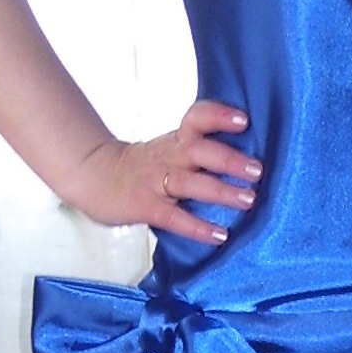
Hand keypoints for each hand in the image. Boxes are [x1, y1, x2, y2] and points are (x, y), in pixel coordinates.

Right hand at [66, 100, 261, 245]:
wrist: (93, 175)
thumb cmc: (142, 164)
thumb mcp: (169, 148)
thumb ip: (199, 150)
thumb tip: (247, 160)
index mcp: (175, 140)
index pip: (196, 118)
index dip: (219, 116)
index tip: (243, 120)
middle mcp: (168, 156)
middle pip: (199, 151)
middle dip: (229, 159)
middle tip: (257, 170)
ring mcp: (155, 181)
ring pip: (190, 183)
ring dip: (220, 191)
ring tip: (248, 200)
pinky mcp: (145, 206)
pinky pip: (174, 217)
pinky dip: (197, 227)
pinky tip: (220, 236)